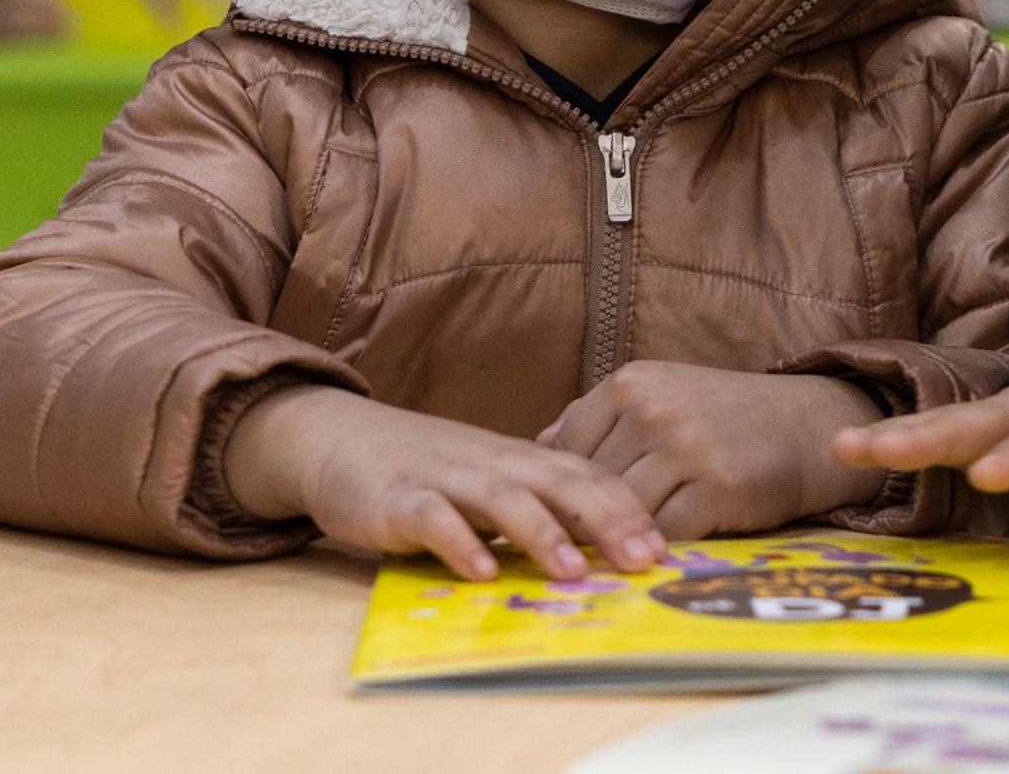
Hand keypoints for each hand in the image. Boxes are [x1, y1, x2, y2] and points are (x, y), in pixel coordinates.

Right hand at [220, 385, 664, 581]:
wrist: (340, 437)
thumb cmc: (427, 468)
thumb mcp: (490, 482)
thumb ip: (538, 506)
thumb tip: (603, 546)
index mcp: (521, 460)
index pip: (588, 477)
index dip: (629, 508)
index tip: (668, 546)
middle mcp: (493, 464)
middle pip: (561, 484)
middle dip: (607, 520)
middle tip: (645, 559)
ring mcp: (446, 479)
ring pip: (503, 500)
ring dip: (542, 534)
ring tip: (574, 571)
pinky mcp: (398, 499)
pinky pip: (432, 520)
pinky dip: (458, 544)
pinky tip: (481, 572)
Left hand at [537, 362, 889, 539]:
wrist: (805, 425)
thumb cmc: (723, 416)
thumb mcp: (660, 393)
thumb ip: (598, 416)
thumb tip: (535, 444)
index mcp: (631, 383)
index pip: (568, 448)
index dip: (563, 490)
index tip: (564, 517)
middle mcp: (654, 410)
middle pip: (591, 485)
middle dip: (586, 521)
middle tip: (577, 553)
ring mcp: (686, 448)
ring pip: (624, 512)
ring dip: (619, 540)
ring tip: (613, 559)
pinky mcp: (717, 488)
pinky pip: (666, 534)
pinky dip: (657, 549)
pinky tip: (657, 557)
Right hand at [830, 350, 1008, 537]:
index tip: (985, 475)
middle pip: (982, 420)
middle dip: (929, 438)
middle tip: (874, 449)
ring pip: (952, 420)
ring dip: (900, 436)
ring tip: (844, 446)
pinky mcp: (993, 416)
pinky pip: (946, 428)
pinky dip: (901, 439)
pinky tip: (852, 451)